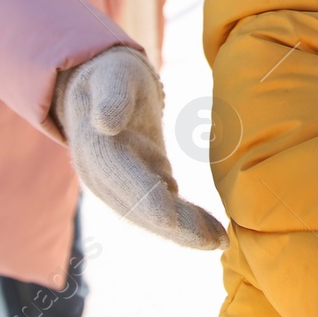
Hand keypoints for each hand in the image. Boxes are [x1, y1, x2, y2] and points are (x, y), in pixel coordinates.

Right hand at [54, 46, 227, 249]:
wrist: (99, 84)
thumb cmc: (111, 74)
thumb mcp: (112, 76)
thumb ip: (110, 97)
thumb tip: (105, 123)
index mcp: (98, 154)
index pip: (128, 186)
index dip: (155, 206)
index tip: (178, 221)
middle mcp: (103, 179)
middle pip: (143, 211)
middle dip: (178, 229)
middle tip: (217, 241)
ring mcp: (118, 187)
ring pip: (152, 217)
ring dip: (185, 232)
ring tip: (220, 241)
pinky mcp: (137, 185)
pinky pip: (161, 209)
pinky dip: (185, 223)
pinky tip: (211, 232)